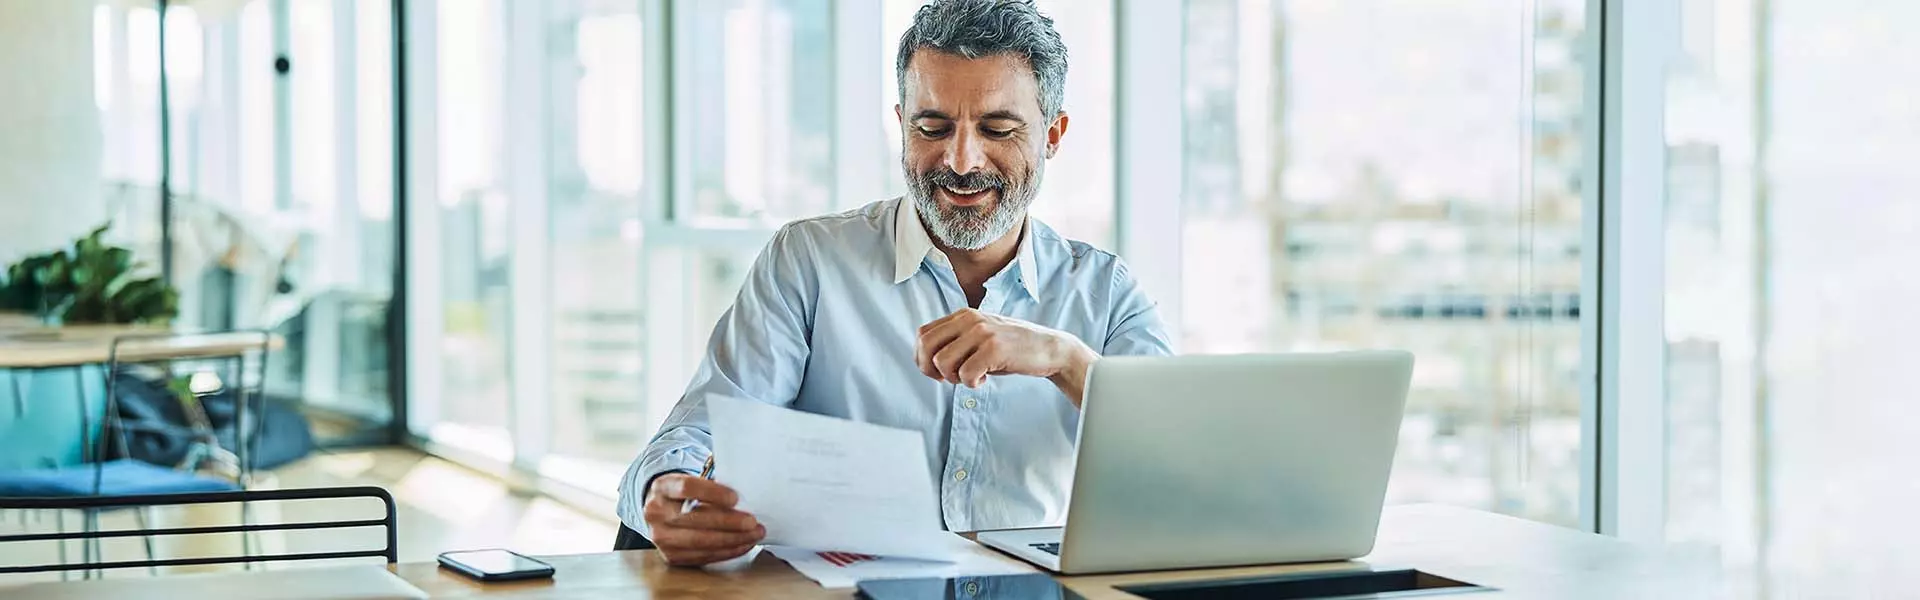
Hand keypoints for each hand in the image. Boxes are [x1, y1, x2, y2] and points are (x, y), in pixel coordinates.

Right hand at [644, 473, 765, 565]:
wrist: (661, 511)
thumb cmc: (684, 495)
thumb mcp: (691, 480)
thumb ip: (712, 486)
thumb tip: (743, 499)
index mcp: (662, 487)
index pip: (686, 488)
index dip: (713, 493)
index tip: (735, 498)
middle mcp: (656, 513)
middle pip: (695, 519)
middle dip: (728, 522)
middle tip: (752, 522)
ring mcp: (661, 537)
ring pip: (700, 541)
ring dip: (732, 539)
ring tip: (753, 534)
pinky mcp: (671, 556)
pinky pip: (703, 556)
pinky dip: (727, 551)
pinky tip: (742, 544)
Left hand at [915, 308, 1098, 402]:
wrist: (1048, 348)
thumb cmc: (1011, 347)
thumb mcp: (979, 336)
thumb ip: (955, 341)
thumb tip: (925, 361)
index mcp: (963, 315)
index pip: (923, 334)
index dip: (923, 358)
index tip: (938, 371)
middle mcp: (969, 320)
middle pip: (926, 347)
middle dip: (931, 369)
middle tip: (950, 378)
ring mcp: (982, 333)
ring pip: (942, 362)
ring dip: (954, 377)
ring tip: (972, 376)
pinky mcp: (994, 349)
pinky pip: (966, 374)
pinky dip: (972, 383)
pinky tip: (984, 379)